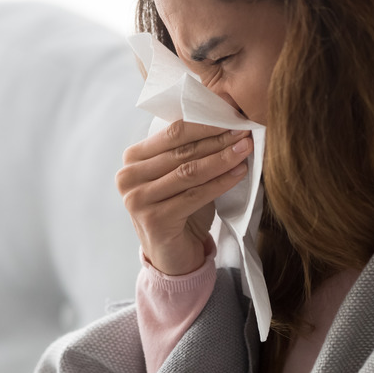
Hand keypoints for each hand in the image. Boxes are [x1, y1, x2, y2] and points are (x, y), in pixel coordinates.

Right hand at [116, 120, 251, 275]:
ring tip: (245, 149)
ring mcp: (138, 200)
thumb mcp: (179, 175)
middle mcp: (128, 177)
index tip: (233, 116)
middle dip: (217, 139)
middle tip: (244, 131)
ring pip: (188, 172)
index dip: (204, 123)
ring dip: (221, 158)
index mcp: (132, 159)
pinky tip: (239, 173)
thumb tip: (225, 120)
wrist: (174, 256)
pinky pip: (194, 196)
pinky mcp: (154, 220)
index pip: (172, 132)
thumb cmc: (179, 210)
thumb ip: (189, 150)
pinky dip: (220, 183)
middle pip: (181, 151)